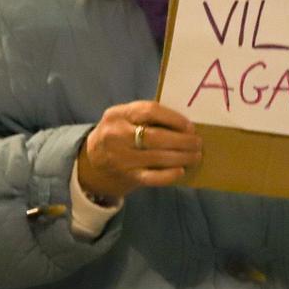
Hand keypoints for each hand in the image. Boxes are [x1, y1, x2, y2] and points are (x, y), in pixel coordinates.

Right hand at [76, 102, 201, 204]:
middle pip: (155, 136)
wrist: (91, 162)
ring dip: (181, 157)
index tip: (190, 126)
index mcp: (117, 114)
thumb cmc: (117, 135)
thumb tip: (183, 124)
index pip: (149, 111)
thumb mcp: (123, 119)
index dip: (173, 118)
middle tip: (197, 143)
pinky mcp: (127, 176)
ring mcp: (120, 158)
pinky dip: (168, 175)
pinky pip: (152, 177)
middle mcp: (116, 135)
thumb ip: (145, 117)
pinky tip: (181, 171)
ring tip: (195, 156)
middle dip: (182, 140)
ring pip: (157, 157)